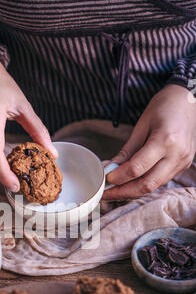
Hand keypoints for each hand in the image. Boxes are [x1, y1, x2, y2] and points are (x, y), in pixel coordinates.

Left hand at [102, 84, 195, 199]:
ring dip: (133, 191)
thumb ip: (126, 151)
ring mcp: (183, 162)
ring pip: (154, 186)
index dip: (119, 177)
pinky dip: (144, 184)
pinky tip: (130, 183)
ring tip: (115, 190)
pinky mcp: (183, 166)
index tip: (106, 178)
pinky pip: (160, 181)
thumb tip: (109, 168)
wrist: (188, 100)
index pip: (137, 168)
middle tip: (106, 193)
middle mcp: (177, 155)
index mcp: (166, 140)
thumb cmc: (164, 107)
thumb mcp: (141, 125)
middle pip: (147, 184)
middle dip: (124, 192)